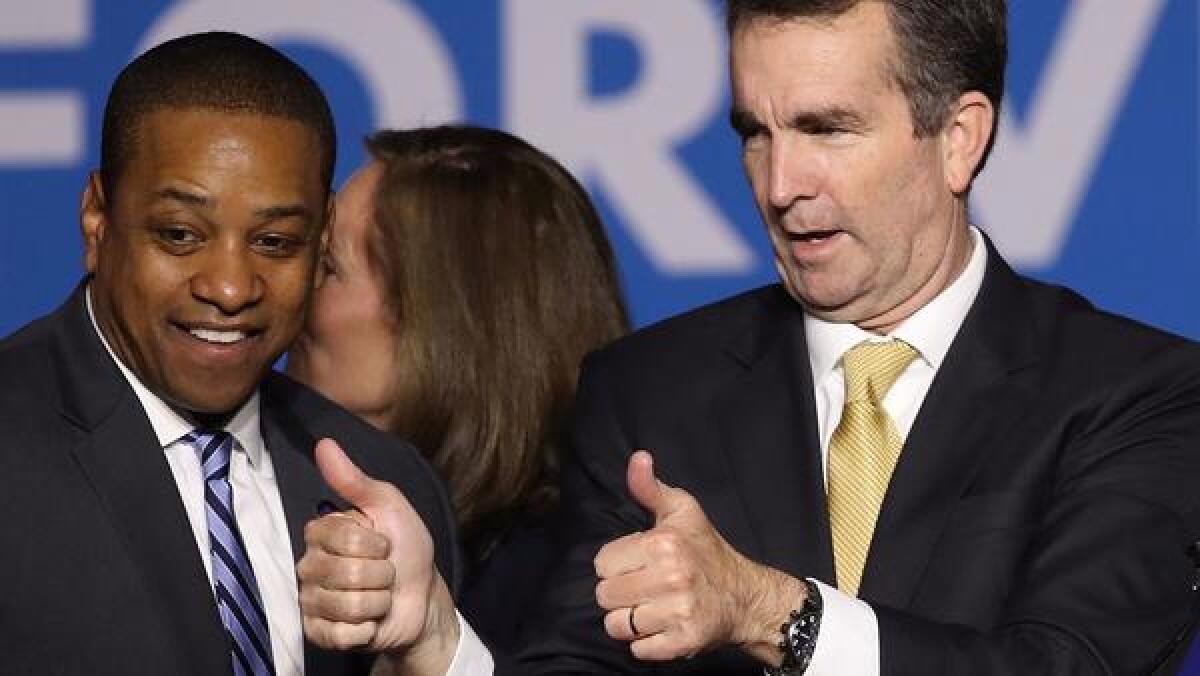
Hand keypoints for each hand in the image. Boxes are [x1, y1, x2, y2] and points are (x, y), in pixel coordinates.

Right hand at [297, 439, 459, 673]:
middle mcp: (309, 566)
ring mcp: (311, 601)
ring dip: (378, 602)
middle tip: (384, 573)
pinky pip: (340, 634)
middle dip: (380, 575)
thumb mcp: (389, 507)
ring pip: (347, 605)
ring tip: (379, 596)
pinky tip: (369, 621)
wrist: (421, 597)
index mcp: (321, 533)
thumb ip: (355, 480)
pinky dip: (366, 628)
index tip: (383, 544)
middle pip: (345, 573)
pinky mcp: (318, 634)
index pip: (341, 537)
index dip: (373, 543)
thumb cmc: (406, 548)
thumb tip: (324, 444)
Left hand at [594, 450, 807, 663]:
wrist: (745, 596)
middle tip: (642, 587)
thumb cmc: (706, 550)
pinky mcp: (684, 642)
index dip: (616, 564)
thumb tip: (638, 458)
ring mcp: (678, 613)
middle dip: (619, 593)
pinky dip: (645, 643)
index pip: (602, 563)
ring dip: (628, 620)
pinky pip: (638, 649)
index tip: (636, 563)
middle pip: (605, 595)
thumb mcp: (682, 511)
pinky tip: (661, 626)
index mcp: (663, 544)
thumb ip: (650, 488)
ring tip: (649, 608)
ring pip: (617, 625)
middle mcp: (670, 578)